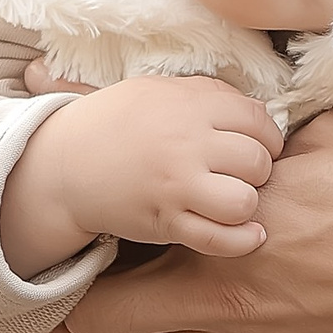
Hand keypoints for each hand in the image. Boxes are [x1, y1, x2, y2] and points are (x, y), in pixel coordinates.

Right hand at [0, 75, 281, 274]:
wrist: (64, 164)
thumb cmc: (116, 124)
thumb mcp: (159, 91)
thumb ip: (207, 95)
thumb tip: (255, 111)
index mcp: (189, 106)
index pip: (257, 120)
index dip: (268, 137)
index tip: (260, 146)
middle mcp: (186, 144)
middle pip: (257, 161)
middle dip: (258, 171)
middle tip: (241, 175)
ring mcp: (176, 186)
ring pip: (244, 202)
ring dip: (247, 205)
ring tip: (234, 200)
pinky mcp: (166, 222)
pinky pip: (220, 239)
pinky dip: (243, 241)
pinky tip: (250, 235)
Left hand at [53, 114, 332, 332]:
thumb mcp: (329, 138)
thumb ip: (273, 145)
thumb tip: (254, 132)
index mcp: (227, 237)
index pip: (128, 240)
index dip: (93, 234)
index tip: (83, 216)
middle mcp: (229, 304)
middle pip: (113, 322)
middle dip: (74, 309)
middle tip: (53, 291)